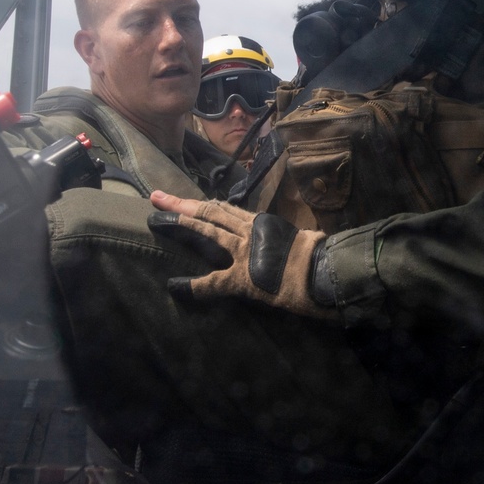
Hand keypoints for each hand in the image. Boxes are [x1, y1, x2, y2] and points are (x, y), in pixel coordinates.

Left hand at [147, 191, 331, 316]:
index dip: (204, 205)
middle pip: (210, 212)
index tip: (185, 201)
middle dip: (181, 205)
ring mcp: (245, 252)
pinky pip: (212, 282)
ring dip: (181, 224)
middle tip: (157, 197)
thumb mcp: (301, 240)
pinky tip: (175, 287)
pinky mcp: (242, 277)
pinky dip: (193, 285)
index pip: (227, 210)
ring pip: (208, 231)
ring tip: (157, 218)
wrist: (326, 275)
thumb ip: (289, 238)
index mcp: (263, 224)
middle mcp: (251, 231)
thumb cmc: (320, 258)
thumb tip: (299, 237)